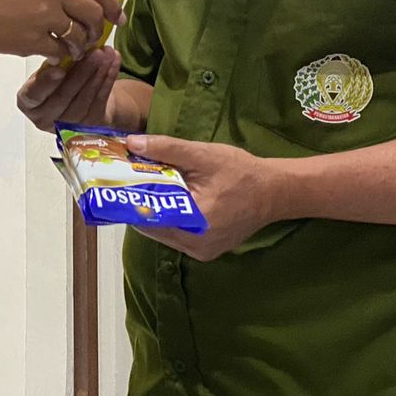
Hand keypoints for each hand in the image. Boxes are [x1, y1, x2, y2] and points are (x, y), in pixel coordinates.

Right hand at [0, 0, 123, 60]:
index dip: (111, 6)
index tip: (117, 17)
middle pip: (93, 14)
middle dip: (98, 29)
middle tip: (95, 37)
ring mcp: (43, 16)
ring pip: (79, 36)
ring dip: (80, 45)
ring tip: (74, 49)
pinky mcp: (32, 39)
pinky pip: (59, 51)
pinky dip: (61, 56)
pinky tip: (55, 54)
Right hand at [16, 48, 119, 132]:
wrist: (77, 97)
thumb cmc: (58, 80)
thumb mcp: (49, 70)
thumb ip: (53, 64)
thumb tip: (68, 49)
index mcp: (29, 102)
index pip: (34, 94)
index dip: (46, 82)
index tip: (59, 69)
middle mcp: (45, 118)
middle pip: (63, 96)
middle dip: (81, 73)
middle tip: (93, 53)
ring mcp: (68, 125)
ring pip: (84, 98)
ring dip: (98, 74)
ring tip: (106, 54)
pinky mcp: (89, 124)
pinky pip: (100, 100)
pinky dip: (109, 79)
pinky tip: (113, 61)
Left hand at [125, 134, 280, 261]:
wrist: (275, 192)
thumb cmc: (241, 172)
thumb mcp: (203, 155)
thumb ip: (167, 149)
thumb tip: (132, 143)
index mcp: (196, 223)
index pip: (148, 218)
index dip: (132, 200)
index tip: (120, 183)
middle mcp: (196, 245)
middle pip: (154, 227)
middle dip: (143, 204)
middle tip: (133, 182)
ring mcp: (201, 252)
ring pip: (164, 233)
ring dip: (156, 212)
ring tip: (150, 189)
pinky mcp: (206, 251)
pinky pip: (178, 237)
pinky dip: (171, 220)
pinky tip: (172, 201)